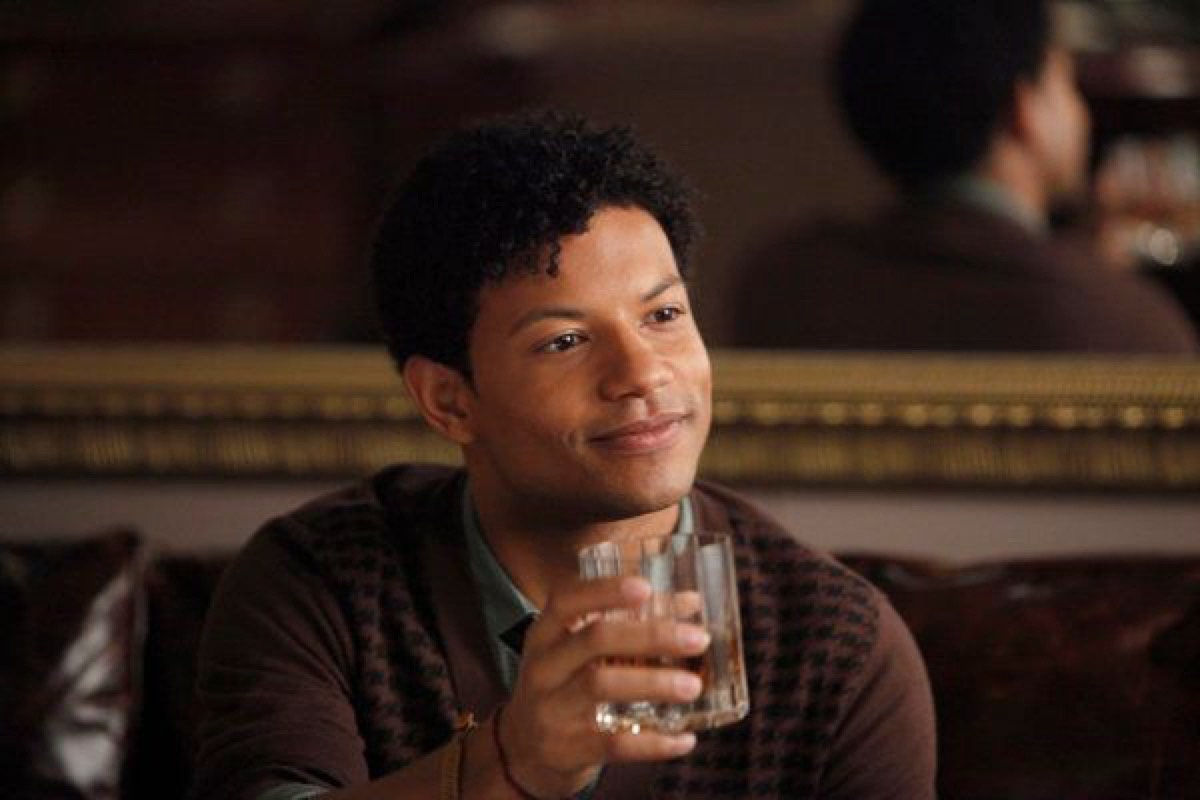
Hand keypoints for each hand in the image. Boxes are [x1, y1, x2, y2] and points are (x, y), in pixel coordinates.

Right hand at [497, 576, 709, 796]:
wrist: (523, 751)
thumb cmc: (563, 686)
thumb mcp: (578, 652)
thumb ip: (629, 624)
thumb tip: (690, 602)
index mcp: (545, 634)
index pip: (566, 601)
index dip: (605, 591)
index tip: (646, 588)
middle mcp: (543, 667)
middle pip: (595, 640)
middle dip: (650, 635)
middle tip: (697, 638)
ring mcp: (551, 709)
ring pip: (602, 686)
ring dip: (654, 683)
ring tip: (693, 686)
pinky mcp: (565, 750)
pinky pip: (613, 744)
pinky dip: (653, 743)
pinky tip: (684, 739)